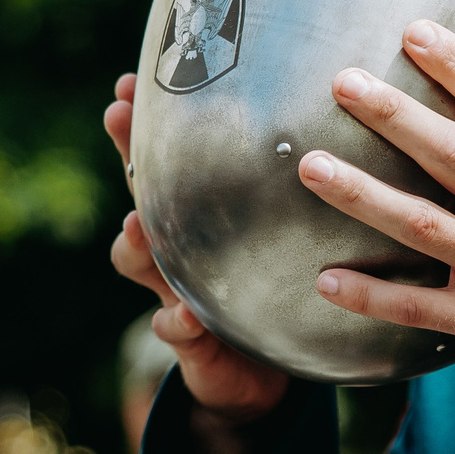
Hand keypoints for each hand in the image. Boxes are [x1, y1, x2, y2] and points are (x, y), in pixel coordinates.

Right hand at [104, 73, 289, 427]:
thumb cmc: (277, 284)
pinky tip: (183, 317)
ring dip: (135, 241)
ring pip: (136, 259)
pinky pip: (173, 330)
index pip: (166, 156)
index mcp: (199, 212)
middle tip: (117, 115)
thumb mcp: (284, 233)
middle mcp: (176, 244)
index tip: (133, 81)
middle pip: (140, 190)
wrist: (260, 372)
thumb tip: (337, 102)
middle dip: (128, 154)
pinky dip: (176, 323)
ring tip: (138, 225)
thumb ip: (295, 186)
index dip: (144, 120)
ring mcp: (173, 289)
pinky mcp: (189, 342)